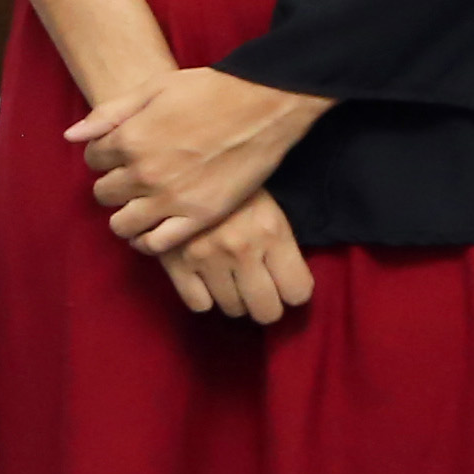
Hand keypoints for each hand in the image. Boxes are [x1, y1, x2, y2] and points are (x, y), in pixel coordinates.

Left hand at [71, 64, 329, 254]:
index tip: (120, 154)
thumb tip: (71, 137)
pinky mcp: (199, 217)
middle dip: (113, 185)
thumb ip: (109, 114)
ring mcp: (172, 198)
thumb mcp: (152, 89)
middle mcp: (144, 173)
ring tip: (139, 206)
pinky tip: (152, 229)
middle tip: (132, 179)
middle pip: (104, 193)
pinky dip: (147, 241)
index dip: (104, 155)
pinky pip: (156, 244)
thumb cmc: (208, 90)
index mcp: (130, 139)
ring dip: (125, 215)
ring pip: (122, 224)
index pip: (92, 159)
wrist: (264, 104)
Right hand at [158, 193, 312, 325]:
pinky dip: (204, 296)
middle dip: (267, 304)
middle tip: (260, 290)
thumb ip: (281, 247)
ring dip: (235, 298)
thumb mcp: (270, 209)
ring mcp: (206, 257)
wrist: (183, 163)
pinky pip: (199, 304)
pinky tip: (205, 278)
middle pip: (266, 311)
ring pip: (233, 309)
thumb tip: (289, 288)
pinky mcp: (176, 262)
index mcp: (271, 231)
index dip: (293, 290)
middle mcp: (241, 248)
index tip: (285, 284)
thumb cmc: (234, 188)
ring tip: (230, 278)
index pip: (297, 292)